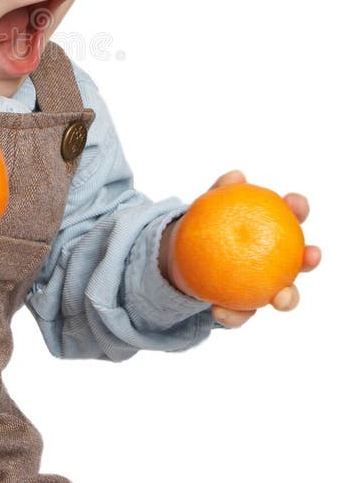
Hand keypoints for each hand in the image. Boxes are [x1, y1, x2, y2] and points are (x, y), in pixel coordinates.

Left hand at [161, 170, 321, 327]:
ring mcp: (262, 286)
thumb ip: (219, 192)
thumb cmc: (205, 227)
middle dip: (310, 260)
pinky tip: (217, 310)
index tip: (295, 203)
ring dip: (287, 298)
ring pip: (283, 295)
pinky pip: (241, 314)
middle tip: (310, 255)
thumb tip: (236, 176)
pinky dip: (232, 315)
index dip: (298, 209)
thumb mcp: (206, 208)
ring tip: (279, 298)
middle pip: (300, 262)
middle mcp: (275, 261)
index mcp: (270, 231)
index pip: (290, 217)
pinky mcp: (243, 308)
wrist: (181, 258)